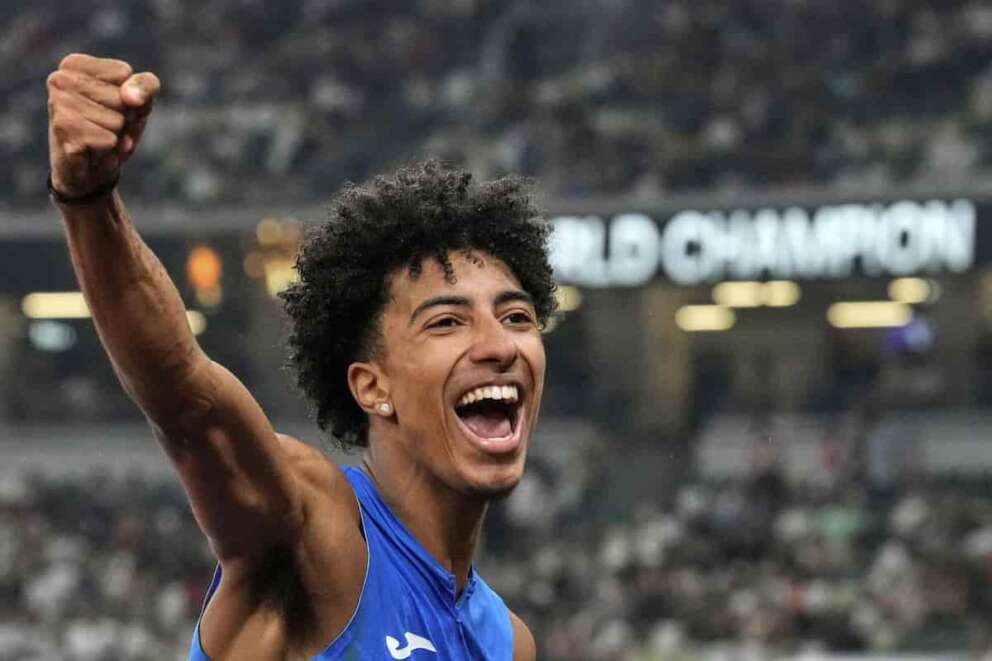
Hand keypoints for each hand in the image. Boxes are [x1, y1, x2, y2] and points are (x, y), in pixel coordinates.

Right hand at [47, 53, 160, 197]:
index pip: (124, 73)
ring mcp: (57, 104)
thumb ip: (146, 85)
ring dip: (115, 136)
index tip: (115, 107)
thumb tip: (130, 97)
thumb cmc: (114, 128)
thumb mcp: (140, 101)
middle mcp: (59, 79)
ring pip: (116, 120)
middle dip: (124, 119)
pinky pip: (108, 140)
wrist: (91, 170)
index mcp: (74, 64)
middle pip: (121, 98)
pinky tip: (93, 151)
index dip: (130, 97)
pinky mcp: (63, 131)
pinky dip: (108, 150)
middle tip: (106, 127)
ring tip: (99, 138)